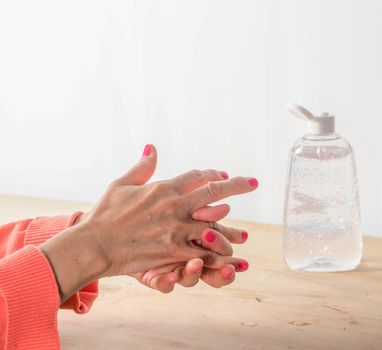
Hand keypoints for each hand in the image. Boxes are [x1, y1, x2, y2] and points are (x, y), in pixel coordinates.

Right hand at [40, 144, 257, 301]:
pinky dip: (215, 254)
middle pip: (213, 193)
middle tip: (251, 183)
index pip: (196, 176)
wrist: (93, 245)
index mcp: (163, 188)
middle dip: (236, 186)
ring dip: (231, 230)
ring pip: (213, 226)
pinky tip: (226, 257)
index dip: (212, 174)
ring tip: (244, 234)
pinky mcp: (174, 251)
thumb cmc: (105, 214)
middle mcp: (174, 206)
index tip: (223, 174)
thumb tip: (152, 147)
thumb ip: (142, 167)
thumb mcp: (121, 184)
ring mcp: (176, 229)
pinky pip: (202, 251)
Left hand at [131, 201, 250, 292]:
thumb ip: (197, 200)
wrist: (119, 233)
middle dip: (222, 272)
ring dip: (195, 274)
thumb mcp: (175, 202)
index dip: (231, 246)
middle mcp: (187, 258)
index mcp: (196, 241)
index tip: (243, 240)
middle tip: (230, 269)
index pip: (219, 247)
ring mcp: (170, 268)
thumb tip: (225, 203)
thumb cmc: (150, 216)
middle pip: (212, 271)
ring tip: (196, 265)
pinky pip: (161, 283)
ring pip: (189, 278)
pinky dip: (166, 282)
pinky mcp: (151, 276)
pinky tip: (169, 277)